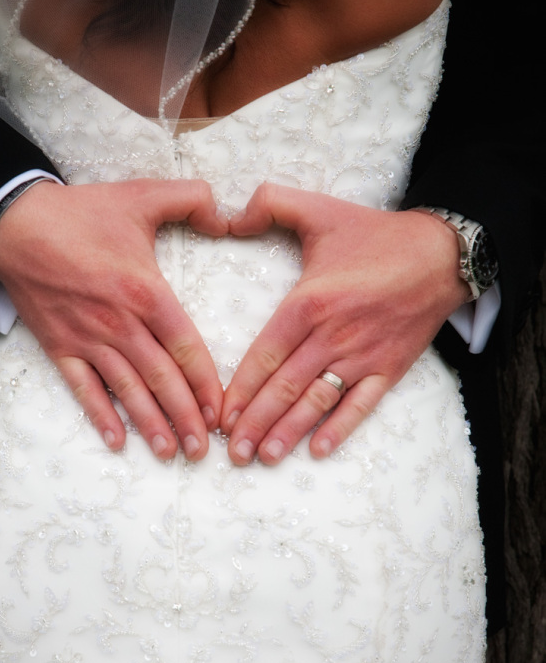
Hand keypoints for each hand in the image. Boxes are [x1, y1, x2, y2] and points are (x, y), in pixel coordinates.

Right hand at [0, 178, 227, 459]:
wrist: (16, 225)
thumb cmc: (82, 213)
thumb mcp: (142, 195)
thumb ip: (192, 199)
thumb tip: (228, 217)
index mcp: (145, 292)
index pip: (185, 347)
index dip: (205, 383)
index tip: (221, 410)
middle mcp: (119, 323)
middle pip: (161, 378)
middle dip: (184, 417)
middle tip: (203, 449)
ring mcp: (87, 339)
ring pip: (126, 390)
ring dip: (149, 424)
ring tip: (169, 453)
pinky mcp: (60, 346)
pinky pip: (83, 388)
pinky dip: (99, 415)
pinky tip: (116, 442)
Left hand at [221, 185, 469, 463]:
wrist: (442, 253)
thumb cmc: (375, 234)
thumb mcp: (318, 209)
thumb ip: (269, 205)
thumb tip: (226, 217)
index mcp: (309, 302)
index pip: (265, 355)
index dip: (240, 389)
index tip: (220, 415)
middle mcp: (333, 335)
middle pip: (286, 387)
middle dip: (256, 422)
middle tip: (234, 452)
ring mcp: (363, 355)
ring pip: (318, 402)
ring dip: (289, 432)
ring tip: (264, 457)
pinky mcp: (389, 367)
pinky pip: (361, 405)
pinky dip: (340, 429)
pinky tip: (318, 451)